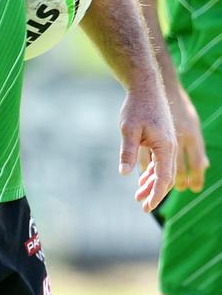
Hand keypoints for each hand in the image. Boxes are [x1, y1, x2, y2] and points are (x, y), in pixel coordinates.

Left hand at [118, 84, 176, 211]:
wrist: (145, 87)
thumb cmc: (136, 107)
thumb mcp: (128, 129)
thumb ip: (128, 151)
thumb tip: (124, 173)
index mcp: (165, 146)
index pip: (163, 178)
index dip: (156, 194)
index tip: (147, 207)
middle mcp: (171, 147)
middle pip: (165, 176)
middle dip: (154, 192)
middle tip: (142, 206)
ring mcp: (168, 142)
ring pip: (163, 169)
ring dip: (152, 182)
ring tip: (138, 195)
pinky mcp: (163, 138)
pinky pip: (161, 160)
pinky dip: (153, 171)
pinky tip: (142, 178)